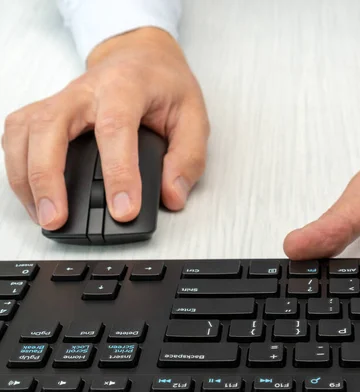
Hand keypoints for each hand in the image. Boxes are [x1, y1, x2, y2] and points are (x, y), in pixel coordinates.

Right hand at [2, 27, 208, 228]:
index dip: (119, 173)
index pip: (116, 129)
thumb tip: (172, 195)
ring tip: (44, 215)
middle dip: (48, 177)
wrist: (142, 57)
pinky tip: (33, 195)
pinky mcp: (46, 110)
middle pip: (51, 126)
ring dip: (26, 177)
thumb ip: (188, 157)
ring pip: (25, 131)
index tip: (124, 209)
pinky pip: (18, 135)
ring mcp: (61, 98)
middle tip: (58, 218)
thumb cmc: (165, 84)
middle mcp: (86, 89)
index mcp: (126, 86)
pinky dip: (18, 167)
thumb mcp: (194, 116)